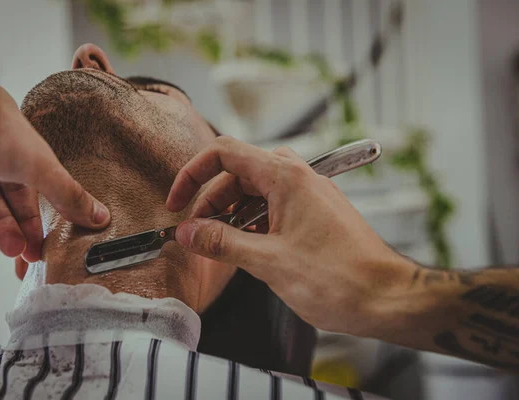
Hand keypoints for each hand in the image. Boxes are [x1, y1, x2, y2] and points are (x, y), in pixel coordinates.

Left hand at [0, 85, 109, 260]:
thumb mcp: (40, 167)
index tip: (47, 244)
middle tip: (28, 255)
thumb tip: (102, 217)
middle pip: (10, 194)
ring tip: (7, 252)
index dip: (43, 216)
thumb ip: (68, 195)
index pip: (39, 186)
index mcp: (25, 146)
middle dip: (20, 226)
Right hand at [166, 136, 413, 337]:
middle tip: (197, 233)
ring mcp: (308, 194)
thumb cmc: (338, 278)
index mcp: (285, 177)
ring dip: (232, 214)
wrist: (387, 297)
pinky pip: (274, 206)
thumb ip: (222, 243)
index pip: (224, 153)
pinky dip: (253, 222)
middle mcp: (298, 177)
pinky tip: (248, 247)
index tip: (177, 202)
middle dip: (211, 201)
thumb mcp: (268, 261)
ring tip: (220, 244)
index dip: (192, 174)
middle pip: (238, 174)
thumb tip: (188, 232)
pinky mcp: (314, 213)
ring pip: (255, 191)